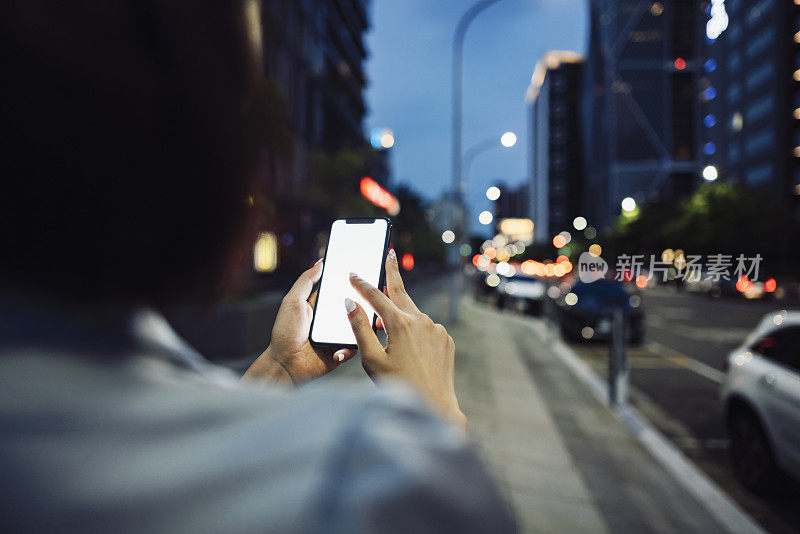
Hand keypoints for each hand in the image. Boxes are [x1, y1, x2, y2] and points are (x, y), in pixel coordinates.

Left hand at [242, 260, 356, 384]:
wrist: (285, 363)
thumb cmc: (285, 333)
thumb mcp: (293, 301)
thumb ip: (306, 281)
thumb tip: (320, 263)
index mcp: (322, 303)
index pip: (341, 288)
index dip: (352, 282)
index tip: (363, 272)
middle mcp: (333, 317)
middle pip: (355, 305)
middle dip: (363, 301)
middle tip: (369, 297)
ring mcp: (339, 334)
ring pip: (360, 324)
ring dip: (360, 323)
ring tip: (358, 323)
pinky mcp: (344, 349)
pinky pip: (356, 344)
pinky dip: (351, 345)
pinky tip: (339, 347)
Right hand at [345, 249, 465, 429]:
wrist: (435, 406)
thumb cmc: (399, 386)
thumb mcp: (372, 359)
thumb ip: (360, 328)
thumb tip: (350, 303)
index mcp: (400, 324)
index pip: (376, 296)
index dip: (362, 284)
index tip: (352, 273)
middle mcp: (421, 320)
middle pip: (401, 292)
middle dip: (392, 273)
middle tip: (389, 253)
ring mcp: (437, 329)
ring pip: (413, 315)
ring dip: (400, 315)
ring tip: (388, 329)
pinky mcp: (446, 339)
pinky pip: (426, 329)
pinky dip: (415, 331)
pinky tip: (409, 349)